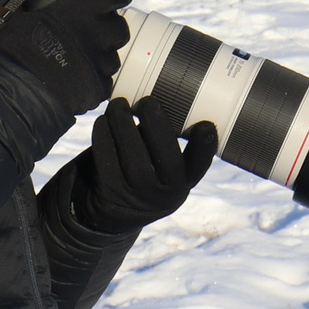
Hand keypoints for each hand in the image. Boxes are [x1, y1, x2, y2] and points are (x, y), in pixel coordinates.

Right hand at [0, 0, 137, 118]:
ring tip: (77, 60)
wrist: (9, 93)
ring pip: (113, 57)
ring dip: (101, 56)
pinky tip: (74, 79)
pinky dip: (94, 80)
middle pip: (119, 28)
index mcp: (79, 11)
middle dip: (108, 29)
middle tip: (91, 32)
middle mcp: (95, 35)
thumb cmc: (9, 50)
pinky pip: (105, 81)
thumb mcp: (15, 13)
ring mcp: (98, 63)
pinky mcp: (97, 88)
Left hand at [74, 95, 217, 230]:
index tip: (205, 125)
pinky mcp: (111, 197)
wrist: (112, 212)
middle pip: (167, 161)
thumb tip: (156, 96)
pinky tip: (102, 122)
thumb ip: (162, 140)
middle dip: (158, 127)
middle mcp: (166, 195)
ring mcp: (139, 199)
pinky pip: (107, 165)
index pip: (200, 166)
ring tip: (119, 105)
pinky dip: (104, 139)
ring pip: (134, 161)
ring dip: (125, 127)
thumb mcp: (160, 166)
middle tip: (148, 102)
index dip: (205, 148)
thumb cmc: (140, 173)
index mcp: (183, 182)